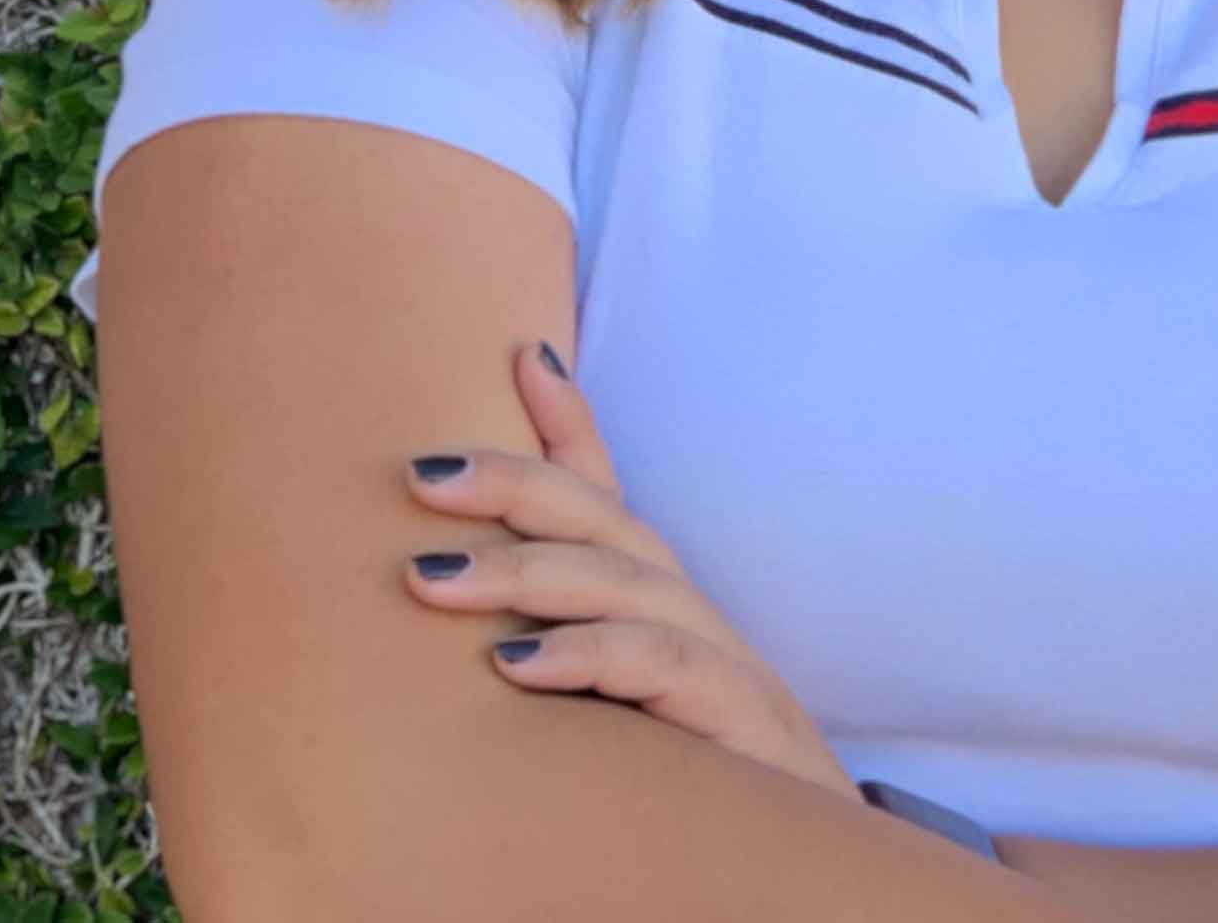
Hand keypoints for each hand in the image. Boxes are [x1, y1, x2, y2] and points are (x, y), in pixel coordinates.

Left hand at [398, 337, 861, 805]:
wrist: (800, 865)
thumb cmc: (693, 777)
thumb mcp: (617, 700)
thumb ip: (559, 644)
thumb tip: (467, 636)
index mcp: (654, 596)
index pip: (605, 489)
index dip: (565, 420)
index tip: (518, 350)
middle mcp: (683, 606)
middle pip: (598, 516)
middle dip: (509, 482)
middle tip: (417, 475)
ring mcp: (712, 653)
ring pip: (618, 582)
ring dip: (520, 572)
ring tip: (431, 578)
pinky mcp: (731, 713)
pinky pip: (655, 667)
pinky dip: (585, 655)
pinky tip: (515, 666)